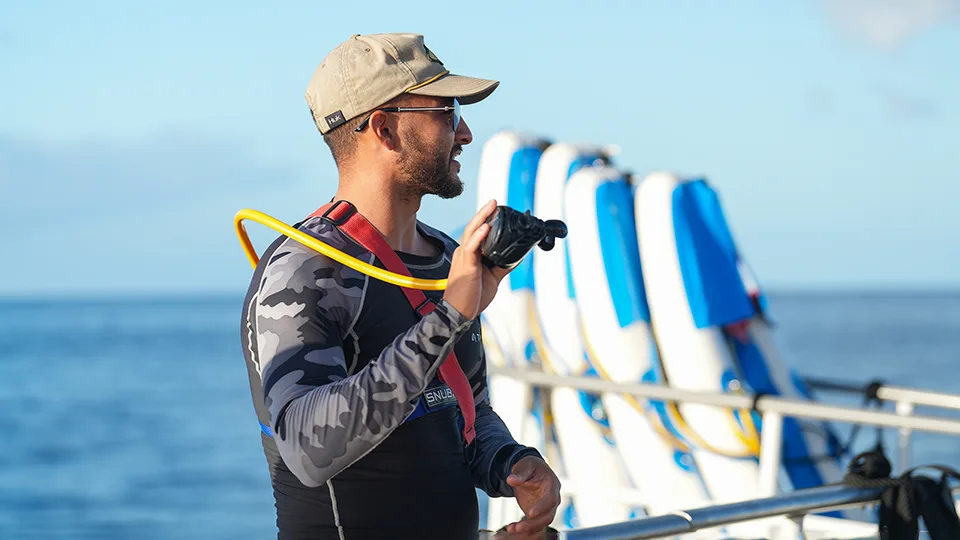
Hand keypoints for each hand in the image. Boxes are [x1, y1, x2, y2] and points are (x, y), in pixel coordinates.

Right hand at [442, 200, 511, 319]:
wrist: (458, 313)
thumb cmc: (471, 298)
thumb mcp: (492, 278)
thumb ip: (502, 265)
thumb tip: (517, 256)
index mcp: (470, 255)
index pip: (478, 233)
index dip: (487, 221)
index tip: (498, 211)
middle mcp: (464, 252)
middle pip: (474, 228)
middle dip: (485, 214)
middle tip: (495, 202)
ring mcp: (463, 258)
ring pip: (471, 232)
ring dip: (482, 218)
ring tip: (492, 207)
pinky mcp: (465, 265)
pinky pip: (471, 247)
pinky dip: (479, 236)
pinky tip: (486, 227)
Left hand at [504, 456, 561, 534]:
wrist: (529, 472)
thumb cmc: (530, 466)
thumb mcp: (525, 465)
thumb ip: (519, 473)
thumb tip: (511, 480)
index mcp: (552, 485)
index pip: (551, 499)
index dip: (542, 507)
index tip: (530, 513)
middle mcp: (552, 499)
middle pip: (548, 516)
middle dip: (534, 523)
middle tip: (519, 527)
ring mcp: (546, 508)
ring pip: (541, 524)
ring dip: (528, 529)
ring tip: (512, 529)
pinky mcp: (538, 515)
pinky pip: (533, 526)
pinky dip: (524, 530)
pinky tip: (512, 529)